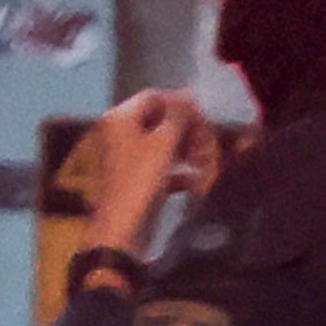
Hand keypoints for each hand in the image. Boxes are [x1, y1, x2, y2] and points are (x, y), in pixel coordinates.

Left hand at [67, 90, 213, 254]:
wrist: (121, 231)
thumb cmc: (141, 181)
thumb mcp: (164, 143)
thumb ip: (178, 116)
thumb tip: (188, 94)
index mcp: (119, 118)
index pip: (154, 97)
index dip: (181, 104)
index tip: (203, 119)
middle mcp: (118, 133)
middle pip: (160, 120)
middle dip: (187, 130)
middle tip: (207, 144)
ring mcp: (125, 158)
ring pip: (162, 144)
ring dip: (187, 150)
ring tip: (205, 163)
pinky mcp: (133, 180)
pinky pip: (160, 167)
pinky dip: (178, 171)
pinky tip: (195, 182)